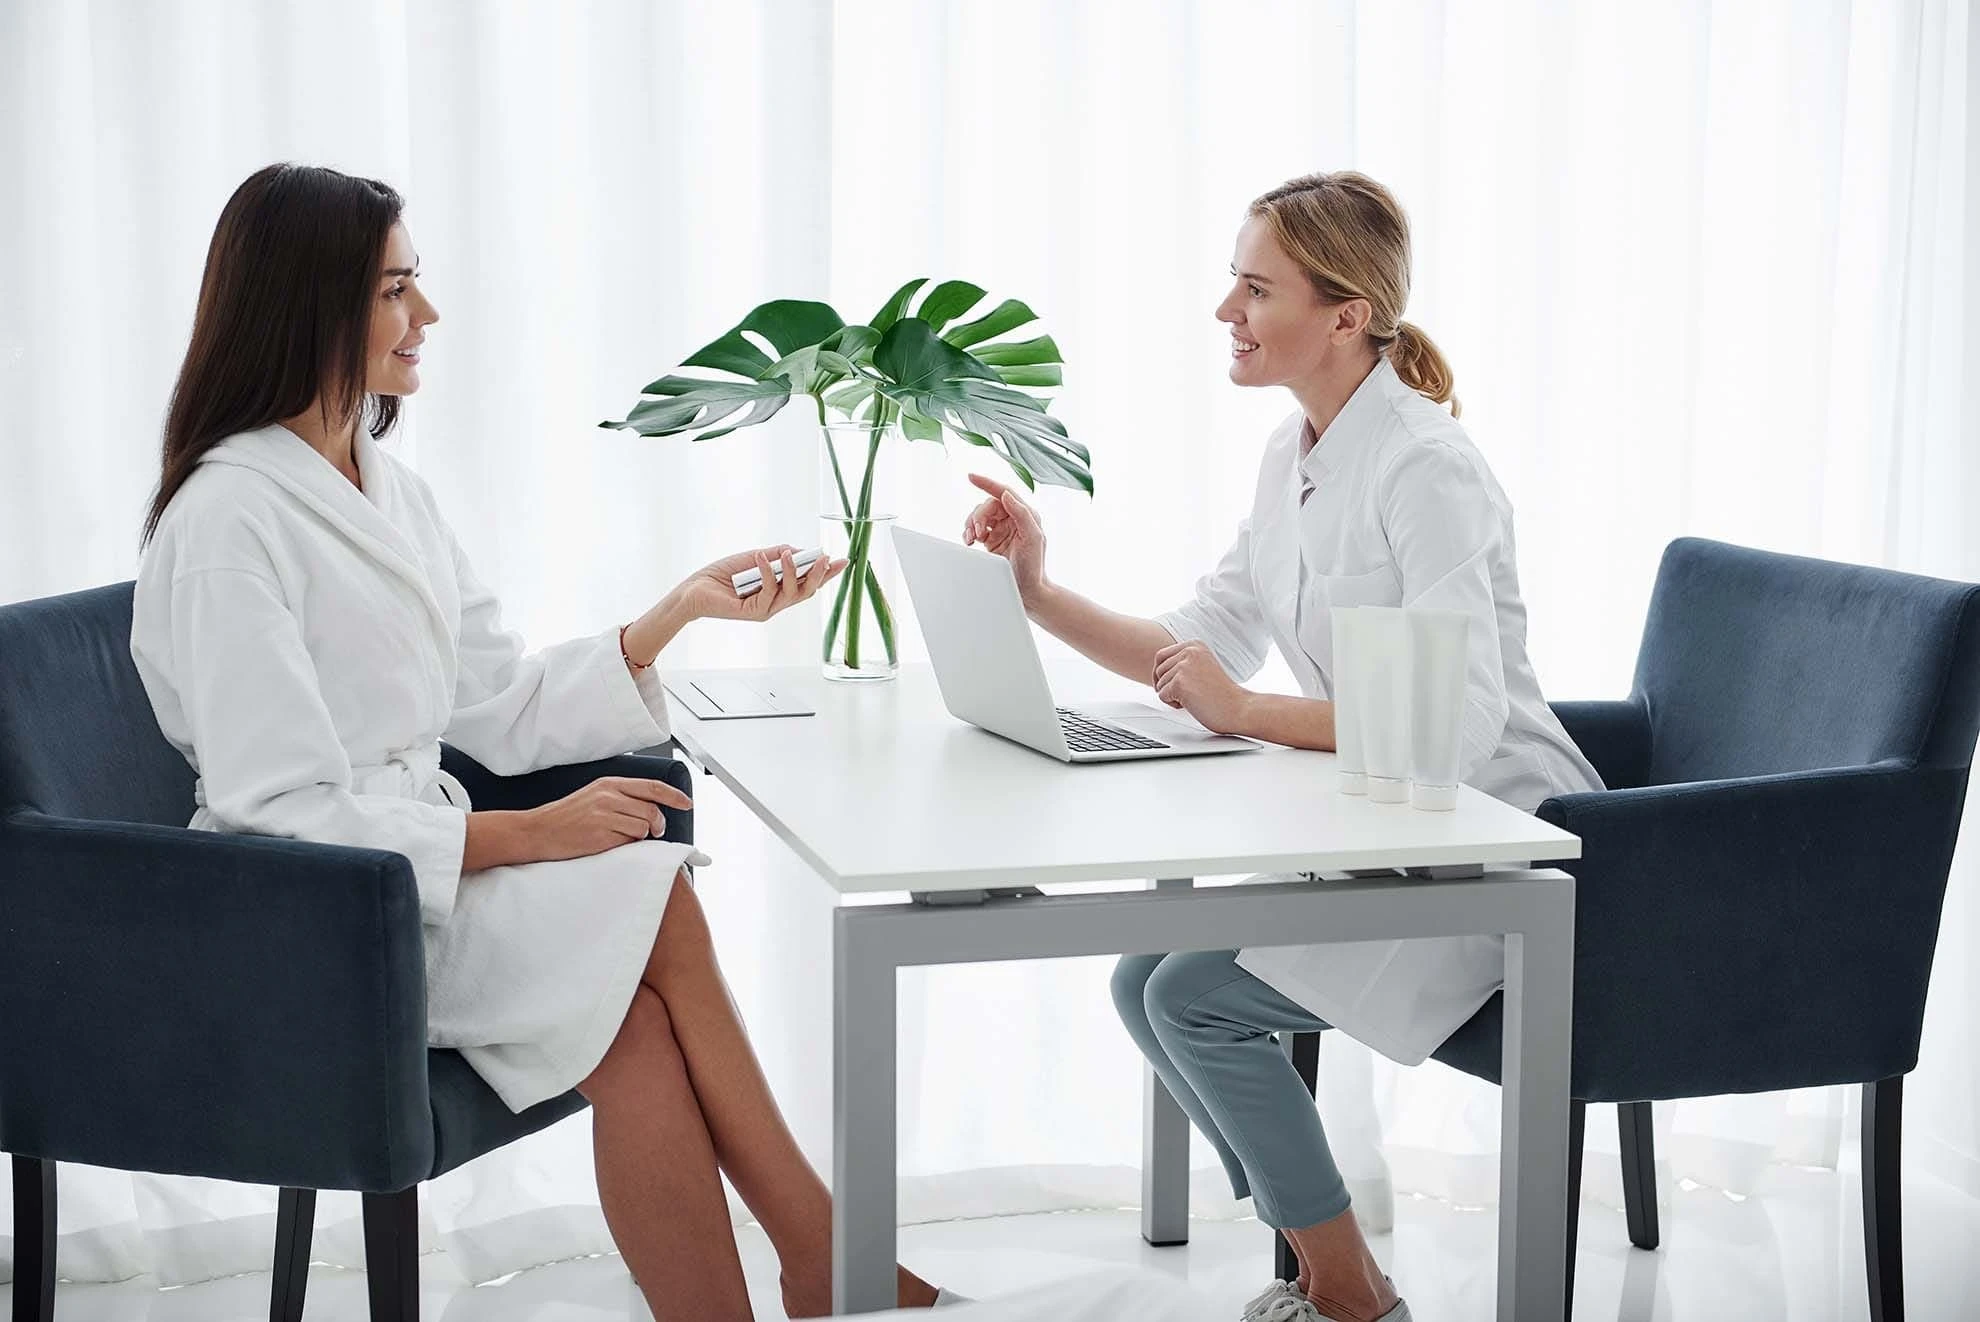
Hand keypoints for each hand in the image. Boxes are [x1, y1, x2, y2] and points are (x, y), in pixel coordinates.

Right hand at [523, 777, 694, 862]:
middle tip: (654, 832)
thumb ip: (622, 797)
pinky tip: (609, 844)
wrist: (538, 831)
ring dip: (640, 836)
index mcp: (609, 783)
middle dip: (658, 824)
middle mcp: (608, 796)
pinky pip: (628, 842)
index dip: (674, 796)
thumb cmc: (567, 817)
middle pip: (652, 810)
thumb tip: (652, 808)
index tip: (687, 804)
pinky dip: (626, 845)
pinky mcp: (600, 835)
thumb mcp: (594, 795)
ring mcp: (604, 815)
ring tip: (621, 837)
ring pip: (643, 827)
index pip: (652, 787)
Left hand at [675, 545, 847, 623]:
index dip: (827, 574)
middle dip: (820, 575)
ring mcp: (766, 609)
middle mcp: (776, 602)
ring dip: (793, 572)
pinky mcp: (752, 612)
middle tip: (826, 558)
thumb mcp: (755, 558)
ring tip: (790, 554)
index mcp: (779, 590)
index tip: (843, 561)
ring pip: (791, 594)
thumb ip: (776, 555)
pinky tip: (762, 558)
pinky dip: (767, 573)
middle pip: (806, 591)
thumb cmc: (722, 575)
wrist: (695, 589)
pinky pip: (767, 593)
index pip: (808, 582)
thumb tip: (798, 551)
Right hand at [961, 472, 1047, 604]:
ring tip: (970, 538)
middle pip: (988, 505)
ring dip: (971, 524)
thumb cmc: (1034, 566)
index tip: (970, 477)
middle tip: (977, 533)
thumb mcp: (1033, 537)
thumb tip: (1005, 495)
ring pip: (979, 516)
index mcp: (1025, 514)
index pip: (1004, 492)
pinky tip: (968, 541)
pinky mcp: (992, 541)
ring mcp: (1001, 530)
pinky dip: (968, 533)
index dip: (987, 483)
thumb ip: (1022, 513)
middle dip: (978, 516)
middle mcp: (1013, 519)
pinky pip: (975, 529)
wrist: (1027, 591)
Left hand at [1151, 639, 1254, 734]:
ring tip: (1194, 698)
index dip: (1163, 674)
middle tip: (1188, 694)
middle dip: (1168, 686)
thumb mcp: (1202, 667)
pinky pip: (1162, 696)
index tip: (1174, 684)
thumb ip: (1183, 662)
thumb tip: (1156, 670)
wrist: (1239, 708)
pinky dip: (1174, 704)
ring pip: (1159, 685)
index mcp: (1194, 645)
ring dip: (1173, 696)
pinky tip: (1193, 703)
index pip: (1161, 656)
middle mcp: (1189, 651)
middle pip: (1158, 670)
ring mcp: (1184, 666)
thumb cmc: (1222, 693)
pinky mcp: (1180, 683)